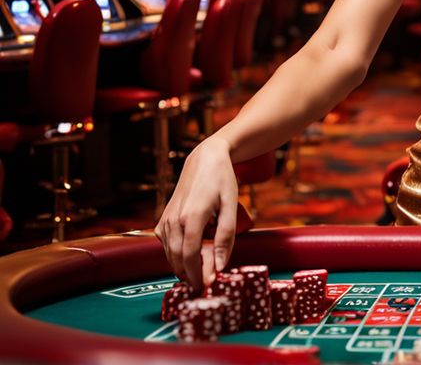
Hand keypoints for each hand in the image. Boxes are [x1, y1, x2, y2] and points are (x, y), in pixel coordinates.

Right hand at [154, 137, 237, 289]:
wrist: (205, 160)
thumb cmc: (222, 180)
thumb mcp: (231, 205)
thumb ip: (226, 236)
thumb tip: (219, 266)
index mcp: (192, 217)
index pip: (190, 256)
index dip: (198, 275)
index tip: (208, 287)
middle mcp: (174, 220)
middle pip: (178, 259)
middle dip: (190, 276)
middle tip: (205, 286)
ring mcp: (165, 220)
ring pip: (171, 255)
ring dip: (184, 268)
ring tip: (201, 273)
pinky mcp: (162, 221)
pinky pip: (167, 246)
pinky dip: (178, 256)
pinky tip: (192, 256)